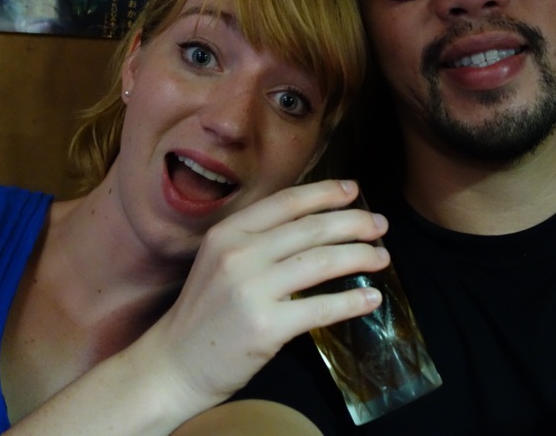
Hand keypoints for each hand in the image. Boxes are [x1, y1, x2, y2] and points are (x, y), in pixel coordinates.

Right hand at [140, 180, 388, 409]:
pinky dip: (352, 301)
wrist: (174, 364)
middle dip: (354, 223)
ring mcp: (251, 289)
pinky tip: (371, 299)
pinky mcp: (266, 325)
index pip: (287, 202)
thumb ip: (257, 240)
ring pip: (322, 261)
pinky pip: (321, 307)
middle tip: (380, 225)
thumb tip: (315, 224)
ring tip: (382, 257)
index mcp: (228, 232)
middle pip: (311, 228)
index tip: (354, 191)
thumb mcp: (219, 261)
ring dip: (360, 256)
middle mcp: (239, 253)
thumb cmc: (203, 313)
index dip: (325, 193)